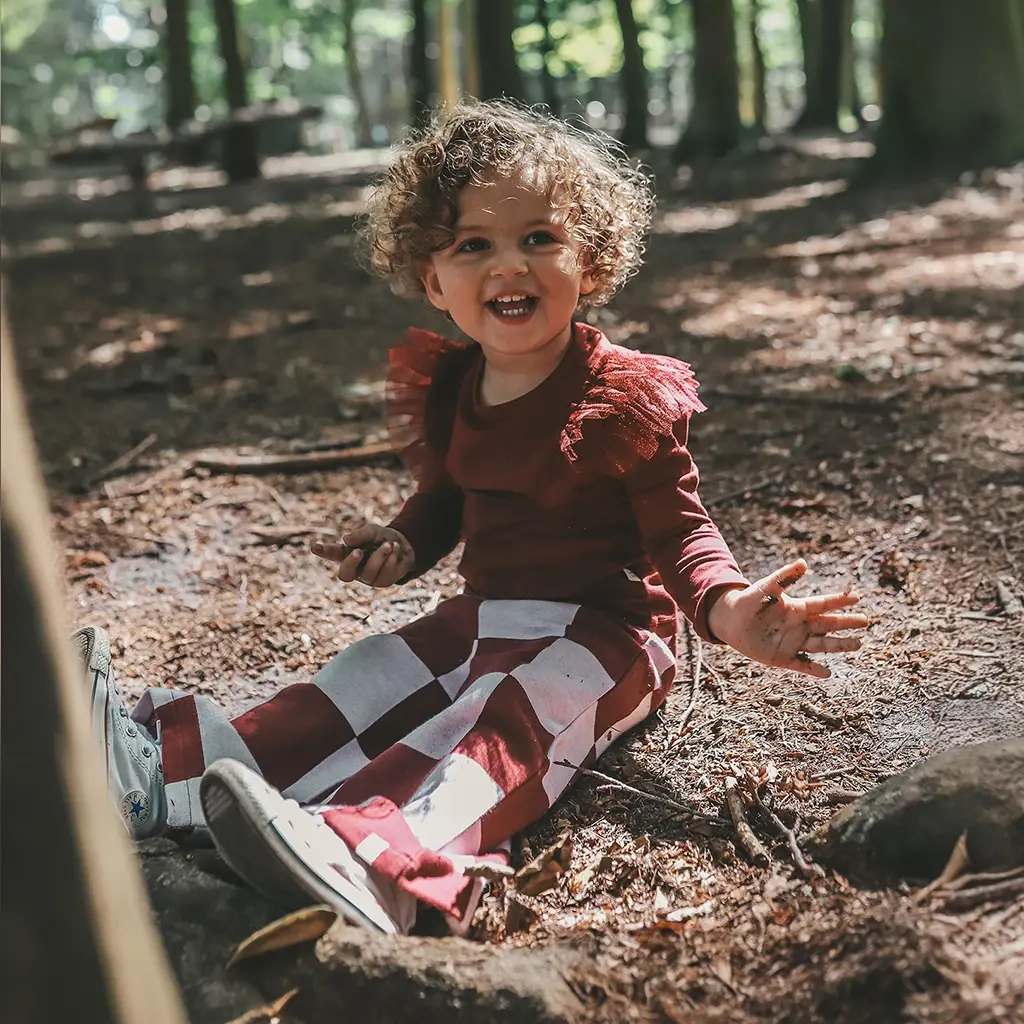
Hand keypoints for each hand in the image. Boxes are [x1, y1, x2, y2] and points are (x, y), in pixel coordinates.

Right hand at [311, 525, 414, 587]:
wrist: (405, 545)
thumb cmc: (381, 538)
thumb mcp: (373, 531)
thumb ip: (360, 535)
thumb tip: (346, 540)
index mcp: (347, 554)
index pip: (332, 554)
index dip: (323, 552)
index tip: (314, 546)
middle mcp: (356, 569)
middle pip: (344, 575)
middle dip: (351, 563)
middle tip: (358, 551)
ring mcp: (370, 578)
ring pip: (370, 573)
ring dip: (381, 555)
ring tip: (389, 544)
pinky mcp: (384, 582)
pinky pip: (387, 573)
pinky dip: (393, 557)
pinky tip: (396, 549)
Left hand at [706, 559, 867, 678]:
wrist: (731, 621)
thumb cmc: (749, 601)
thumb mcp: (766, 588)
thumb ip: (784, 578)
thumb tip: (804, 563)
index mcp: (798, 608)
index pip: (823, 604)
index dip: (839, 601)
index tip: (857, 597)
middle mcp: (800, 626)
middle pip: (827, 625)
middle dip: (846, 623)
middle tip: (865, 621)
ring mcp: (794, 642)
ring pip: (821, 645)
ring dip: (838, 645)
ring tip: (857, 645)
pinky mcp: (783, 658)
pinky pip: (802, 665)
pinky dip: (814, 670)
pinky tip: (827, 673)